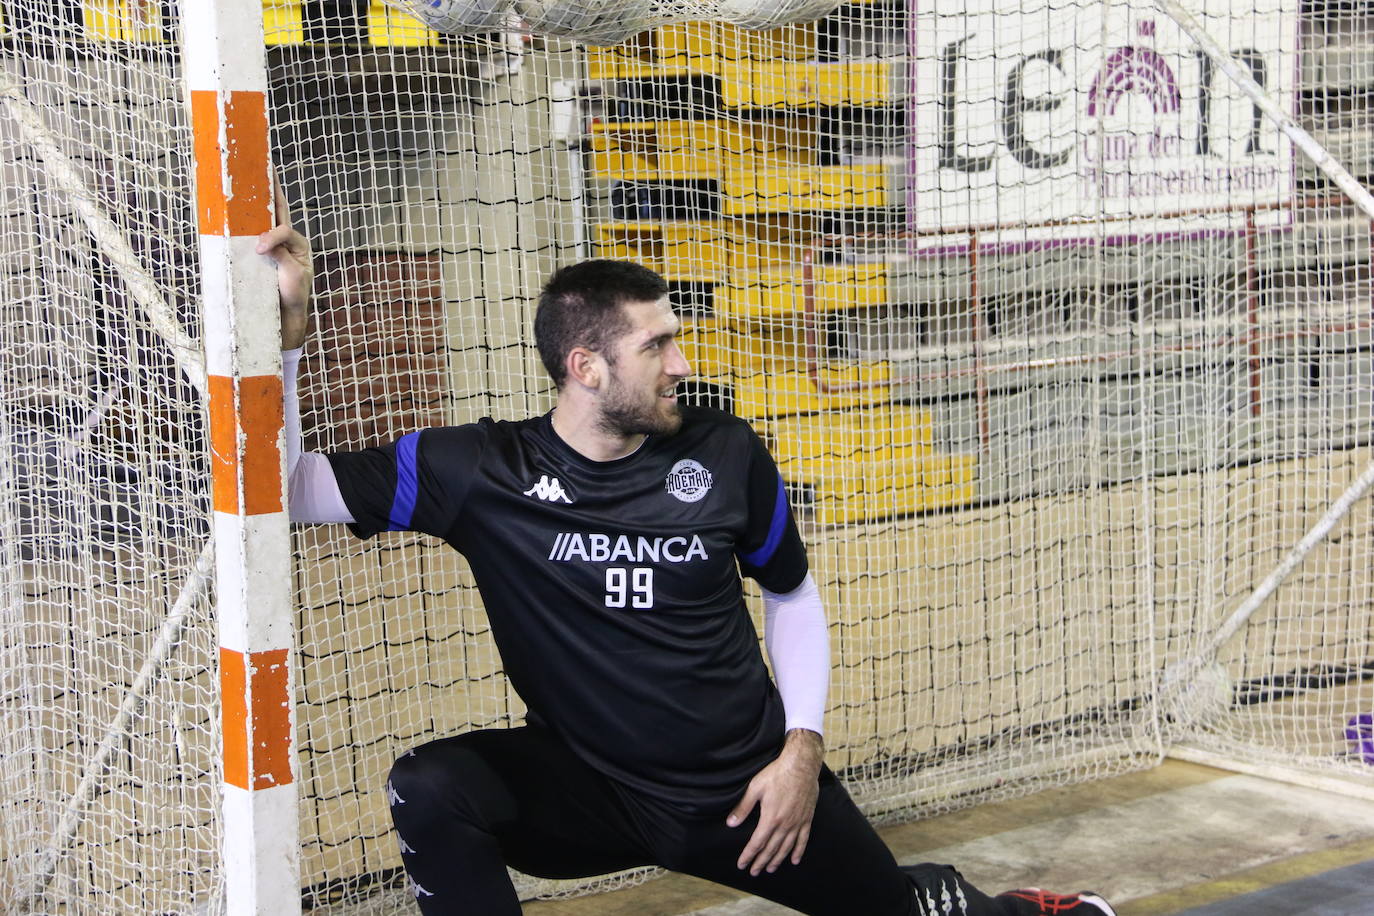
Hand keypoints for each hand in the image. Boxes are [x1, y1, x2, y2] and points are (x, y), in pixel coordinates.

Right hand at [256, 181, 312, 349]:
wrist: (286, 312)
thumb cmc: (294, 294)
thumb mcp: (292, 275)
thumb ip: (281, 256)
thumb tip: (263, 242)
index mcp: (299, 243)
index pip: (284, 229)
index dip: (271, 235)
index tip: (259, 248)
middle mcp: (287, 240)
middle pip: (278, 209)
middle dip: (272, 189)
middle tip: (267, 166)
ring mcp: (275, 244)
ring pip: (266, 216)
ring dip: (258, 198)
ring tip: (252, 177)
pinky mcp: (262, 251)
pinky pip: (254, 230)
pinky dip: (247, 217)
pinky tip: (239, 206)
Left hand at [726, 728, 823, 875]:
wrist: (801, 765)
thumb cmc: (776, 774)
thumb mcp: (755, 788)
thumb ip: (743, 808)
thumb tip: (731, 823)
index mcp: (770, 818)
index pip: (757, 843)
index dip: (748, 855)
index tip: (742, 864)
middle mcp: (784, 824)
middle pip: (771, 849)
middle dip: (761, 861)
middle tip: (754, 872)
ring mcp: (797, 822)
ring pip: (786, 847)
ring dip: (777, 860)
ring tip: (770, 869)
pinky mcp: (807, 819)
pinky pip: (803, 839)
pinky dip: (798, 851)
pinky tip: (794, 860)